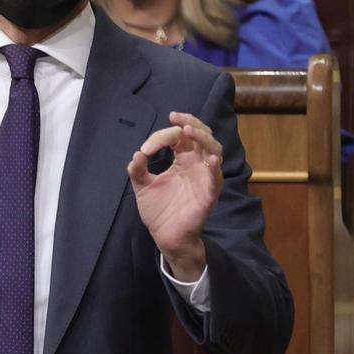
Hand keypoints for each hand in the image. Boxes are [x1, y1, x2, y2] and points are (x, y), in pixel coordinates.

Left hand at [127, 111, 222, 280]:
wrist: (164, 235)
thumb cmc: (157, 209)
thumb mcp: (141, 186)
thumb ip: (137, 169)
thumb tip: (137, 153)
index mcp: (182, 160)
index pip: (178, 138)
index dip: (163, 136)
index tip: (146, 148)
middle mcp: (196, 165)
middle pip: (202, 136)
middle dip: (191, 123)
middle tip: (176, 118)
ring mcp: (205, 178)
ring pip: (214, 150)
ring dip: (203, 138)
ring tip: (188, 130)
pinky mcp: (209, 194)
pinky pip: (216, 178)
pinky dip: (214, 167)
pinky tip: (209, 158)